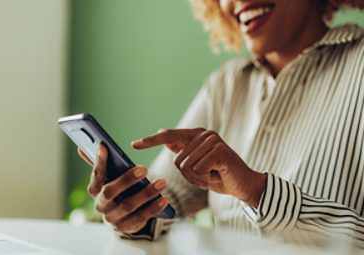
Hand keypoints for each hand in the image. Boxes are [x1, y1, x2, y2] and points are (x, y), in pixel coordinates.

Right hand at [78, 144, 168, 233]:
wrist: (122, 218)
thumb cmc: (117, 191)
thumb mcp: (109, 178)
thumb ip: (99, 164)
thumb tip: (81, 147)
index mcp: (94, 190)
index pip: (96, 174)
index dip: (98, 161)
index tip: (104, 146)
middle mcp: (100, 205)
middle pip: (110, 192)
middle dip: (127, 179)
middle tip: (144, 168)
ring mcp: (112, 218)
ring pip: (128, 205)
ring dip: (146, 193)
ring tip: (161, 182)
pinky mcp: (126, 227)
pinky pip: (141, 218)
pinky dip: (153, 208)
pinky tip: (163, 199)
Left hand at [132, 128, 266, 206]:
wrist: (243, 184)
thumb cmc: (218, 175)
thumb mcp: (197, 164)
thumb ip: (183, 151)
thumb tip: (166, 140)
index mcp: (196, 135)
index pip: (168, 135)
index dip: (150, 141)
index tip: (134, 144)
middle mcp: (203, 134)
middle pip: (177, 160)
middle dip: (189, 175)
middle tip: (205, 176)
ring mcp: (212, 140)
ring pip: (186, 166)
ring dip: (197, 178)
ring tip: (212, 175)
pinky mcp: (219, 150)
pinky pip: (198, 169)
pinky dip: (205, 179)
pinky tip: (217, 176)